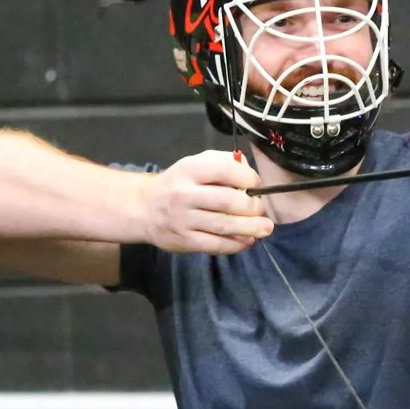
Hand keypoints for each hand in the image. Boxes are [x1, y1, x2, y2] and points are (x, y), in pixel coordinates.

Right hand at [137, 150, 273, 254]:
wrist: (144, 208)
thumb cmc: (178, 184)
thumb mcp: (195, 164)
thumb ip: (222, 163)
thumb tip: (249, 172)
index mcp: (190, 169)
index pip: (225, 170)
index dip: (248, 178)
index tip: (256, 184)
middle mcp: (184, 193)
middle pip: (227, 201)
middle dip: (252, 206)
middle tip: (261, 209)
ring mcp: (183, 219)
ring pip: (224, 225)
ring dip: (250, 228)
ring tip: (265, 228)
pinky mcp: (184, 241)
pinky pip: (215, 245)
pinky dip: (236, 244)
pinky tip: (247, 241)